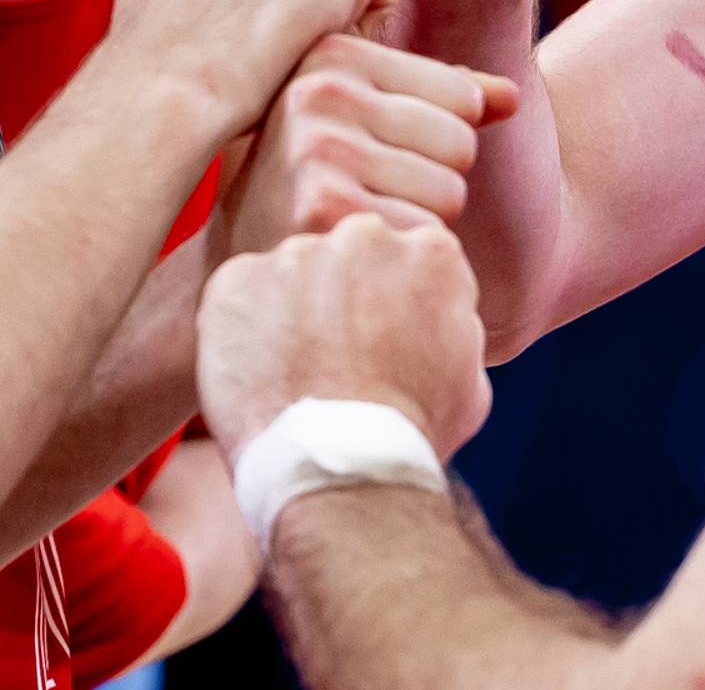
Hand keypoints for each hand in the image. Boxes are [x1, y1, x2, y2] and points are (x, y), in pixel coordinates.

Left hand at [198, 214, 492, 457]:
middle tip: (336, 357)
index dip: (395, 302)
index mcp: (430, 252)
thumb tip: (436, 316)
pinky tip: (259, 374)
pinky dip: (242, 328)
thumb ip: (451, 327)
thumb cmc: (412, 435)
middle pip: (349, 256)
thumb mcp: (468, 380)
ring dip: (291, 310)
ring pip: (292, 273)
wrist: (339, 469)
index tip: (386, 340)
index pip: (409, 258)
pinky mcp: (236, 279)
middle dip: (343, 296)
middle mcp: (363, 236)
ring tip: (295, 374)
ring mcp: (295, 254)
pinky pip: (239, 295)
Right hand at [217, 36, 518, 257]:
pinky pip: (426, 233)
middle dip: (431, 181)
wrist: (239, 268)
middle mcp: (319, 91)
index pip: (464, 97)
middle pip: (461, 142)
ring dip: (420, 222)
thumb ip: (441, 100)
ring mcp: (318, 147)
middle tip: (369, 199)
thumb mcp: (363, 123)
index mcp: (331, 53)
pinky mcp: (324, 207)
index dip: (438, 141)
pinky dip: (405, 257)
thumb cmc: (312, 190)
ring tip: (361, 224)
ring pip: (450, 191)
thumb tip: (511, 97)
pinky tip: (358, 256)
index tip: (379, 157)